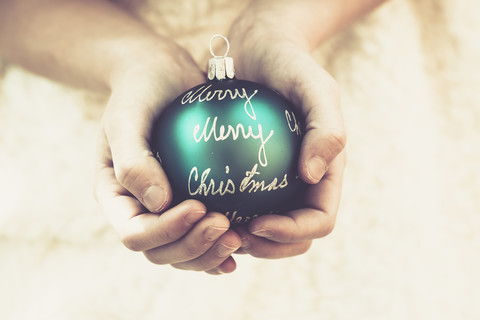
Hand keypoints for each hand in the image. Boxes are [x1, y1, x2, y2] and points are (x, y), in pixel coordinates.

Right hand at [94, 39, 241, 273]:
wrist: (161, 74)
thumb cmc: (140, 89)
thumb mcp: (127, 115)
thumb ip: (133, 159)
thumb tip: (158, 203)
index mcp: (117, 196)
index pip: (136, 233)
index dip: (167, 231)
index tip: (199, 207)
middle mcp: (139, 209)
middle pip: (161, 251)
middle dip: (193, 247)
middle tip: (225, 226)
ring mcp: (165, 209)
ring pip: (184, 251)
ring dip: (210, 253)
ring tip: (239, 238)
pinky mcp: (190, 201)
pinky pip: (204, 232)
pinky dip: (221, 244)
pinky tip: (246, 241)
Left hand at [228, 5, 346, 257]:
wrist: (260, 49)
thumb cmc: (290, 65)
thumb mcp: (316, 87)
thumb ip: (326, 129)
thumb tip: (311, 176)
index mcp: (326, 174)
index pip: (319, 220)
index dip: (293, 233)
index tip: (258, 224)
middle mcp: (303, 185)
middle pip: (295, 236)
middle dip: (268, 246)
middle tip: (233, 236)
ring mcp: (277, 182)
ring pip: (265, 228)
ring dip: (243, 238)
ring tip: (214, 229)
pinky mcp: (250, 174)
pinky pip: (239, 203)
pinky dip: (224, 214)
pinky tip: (198, 209)